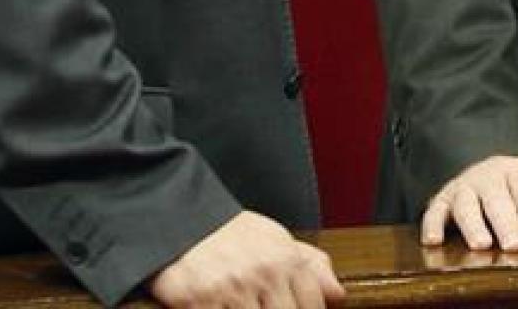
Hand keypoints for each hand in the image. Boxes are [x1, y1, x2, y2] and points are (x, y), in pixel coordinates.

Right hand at [150, 211, 342, 308]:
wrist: (180, 217)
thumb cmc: (230, 234)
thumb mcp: (275, 239)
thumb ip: (310, 266)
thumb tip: (338, 294)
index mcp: (285, 258)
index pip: (313, 304)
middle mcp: (263, 273)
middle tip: (264, 306)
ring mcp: (232, 289)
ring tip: (242, 304)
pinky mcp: (199, 302)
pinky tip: (220, 307)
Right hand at [420, 154, 517, 252]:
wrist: (497, 169)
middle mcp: (489, 175)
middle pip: (497, 199)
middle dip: (506, 224)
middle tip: (514, 245)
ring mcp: (465, 186)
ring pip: (466, 204)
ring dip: (473, 225)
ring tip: (482, 245)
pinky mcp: (444, 199)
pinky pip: (435, 210)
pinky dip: (432, 225)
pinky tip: (433, 241)